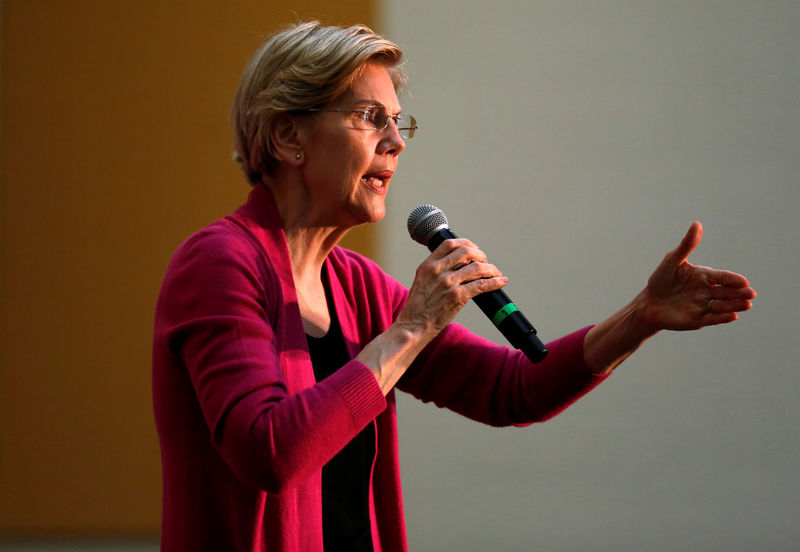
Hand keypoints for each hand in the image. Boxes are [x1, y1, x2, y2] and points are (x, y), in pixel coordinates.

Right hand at [396, 238, 507, 336]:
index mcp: (427, 265)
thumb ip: (436, 272)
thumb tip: (457, 267)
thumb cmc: (417, 308)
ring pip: (477, 267)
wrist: (413, 326)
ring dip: (491, 268)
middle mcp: (437, 271)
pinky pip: (481, 285)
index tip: (474, 249)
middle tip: (486, 262)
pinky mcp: (457, 296)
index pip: (449, 244)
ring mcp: (447, 283)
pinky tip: (501, 281)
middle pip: (466, 252)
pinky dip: (495, 282)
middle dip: (480, 255)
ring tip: (496, 273)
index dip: (466, 243)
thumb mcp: (421, 282)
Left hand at [640, 222, 755, 331]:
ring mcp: (703, 306)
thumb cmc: (660, 280)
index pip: (722, 277)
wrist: (648, 303)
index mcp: (704, 276)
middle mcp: (707, 292)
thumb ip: (686, 245)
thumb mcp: (672, 261)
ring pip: (722, 306)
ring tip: (747, 305)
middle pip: (726, 292)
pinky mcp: (698, 320)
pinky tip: (732, 316)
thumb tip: (697, 224)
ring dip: (735, 305)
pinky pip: (712, 318)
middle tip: (751, 294)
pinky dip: (722, 317)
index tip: (744, 282)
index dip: (733, 280)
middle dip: (739, 293)